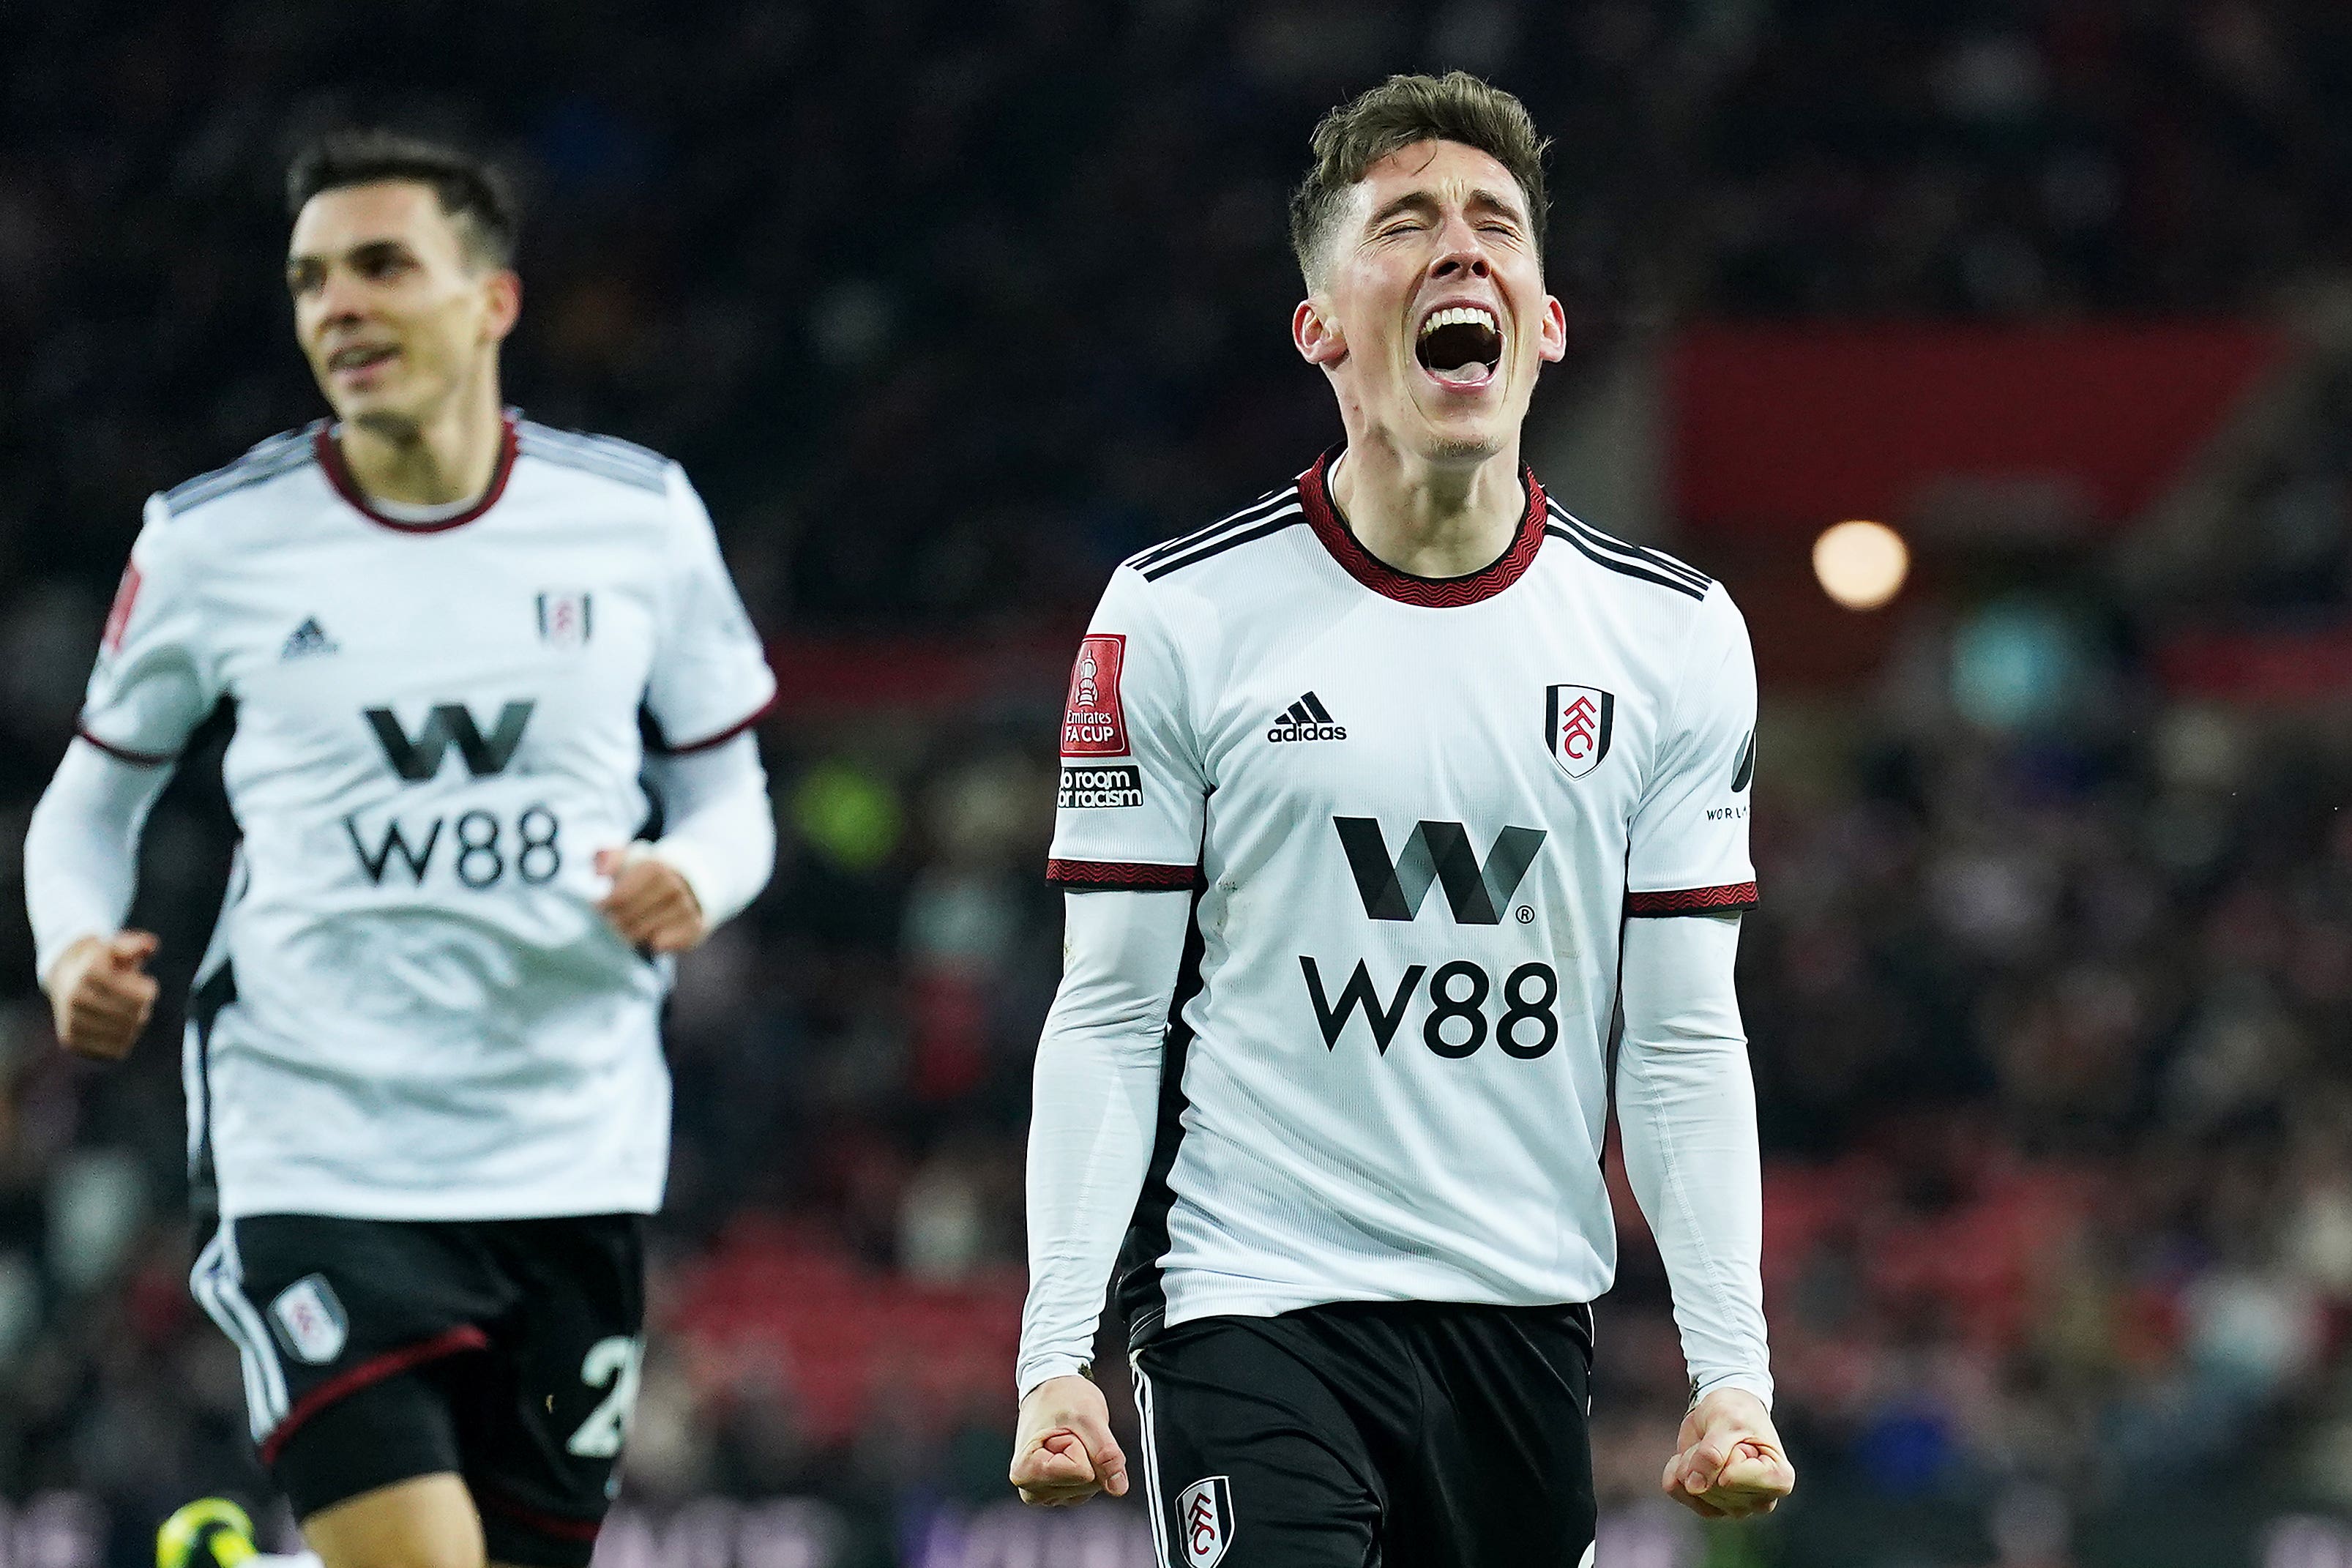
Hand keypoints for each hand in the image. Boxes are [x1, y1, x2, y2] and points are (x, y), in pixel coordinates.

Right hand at [45, 930, 160, 1060]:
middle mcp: (75, 997)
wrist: (65, 975)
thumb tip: (150, 946)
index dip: (148, 990)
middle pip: (133, 1015)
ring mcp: (70, 1021)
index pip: (139, 996)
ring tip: (127, 1012)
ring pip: (125, 1034)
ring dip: (134, 1024)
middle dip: (143, 1007)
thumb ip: (136, 945)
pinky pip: (113, 1051)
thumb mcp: (119, 946)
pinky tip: (117, 1027)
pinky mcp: (71, 1042)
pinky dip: (123, 1040)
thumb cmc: (104, 960)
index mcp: (89, 972)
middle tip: (139, 1000)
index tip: (147, 985)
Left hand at [595, 846, 707, 952]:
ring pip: (641, 935)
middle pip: (627, 919)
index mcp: (655, 868)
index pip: (617, 899)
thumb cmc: (647, 877)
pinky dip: (651, 943)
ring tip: (634, 925)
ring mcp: (687, 908)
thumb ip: (608, 859)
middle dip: (615, 922)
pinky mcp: (695, 928)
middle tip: (615, 919)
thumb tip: (599, 873)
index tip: (601, 906)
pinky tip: (652, 933)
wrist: (690, 886)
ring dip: (632, 934)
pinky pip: (660, 946)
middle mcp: (674, 887)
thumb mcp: (628, 860)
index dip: (603, 906)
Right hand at [1010, 1374, 1128, 1506]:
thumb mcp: (1088, 1416)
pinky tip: (1071, 1451)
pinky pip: (1090, 1487)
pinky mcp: (1059, 1493)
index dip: (1082, 1445)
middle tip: (1068, 1433)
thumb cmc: (1059, 1398)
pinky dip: (1089, 1466)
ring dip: (1089, 1460)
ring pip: (1091, 1487)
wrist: (1050, 1391)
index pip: (1083, 1473)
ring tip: (1067, 1439)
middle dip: (1088, 1455)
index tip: (1064, 1431)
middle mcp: (1031, 1489)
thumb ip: (1106, 1452)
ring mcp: (1045, 1493)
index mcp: (1026, 1472)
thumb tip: (1119, 1488)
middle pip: (1088, 1484)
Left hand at [1661, 1387, 1794, 1519]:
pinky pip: (1679, 1493)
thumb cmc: (1737, 1412)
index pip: (1732, 1478)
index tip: (1742, 1439)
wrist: (1724, 1411)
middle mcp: (1762, 1501)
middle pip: (1714, 1488)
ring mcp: (1737, 1508)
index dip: (1726, 1452)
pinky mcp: (1712, 1507)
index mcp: (1779, 1479)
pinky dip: (1675, 1471)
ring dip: (1690, 1461)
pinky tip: (1686, 1457)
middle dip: (1703, 1455)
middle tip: (1719, 1437)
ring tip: (1708, 1445)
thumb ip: (1712, 1452)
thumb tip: (1694, 1487)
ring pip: (1696, 1492)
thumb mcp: (1727, 1420)